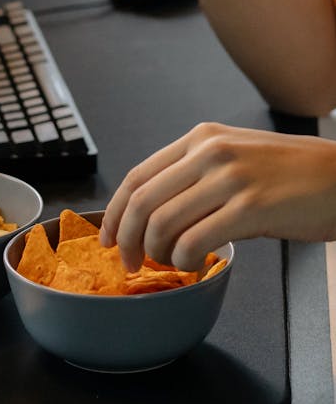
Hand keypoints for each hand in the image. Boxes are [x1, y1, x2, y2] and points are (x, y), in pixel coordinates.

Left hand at [99, 122, 335, 271]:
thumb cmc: (293, 174)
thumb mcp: (237, 157)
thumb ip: (197, 174)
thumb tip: (157, 215)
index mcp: (201, 138)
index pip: (138, 175)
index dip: (116, 212)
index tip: (109, 237)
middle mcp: (211, 151)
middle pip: (143, 200)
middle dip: (127, 239)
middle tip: (130, 262)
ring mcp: (230, 178)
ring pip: (163, 222)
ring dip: (156, 253)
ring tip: (169, 264)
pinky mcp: (251, 207)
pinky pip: (196, 241)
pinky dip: (185, 260)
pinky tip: (195, 265)